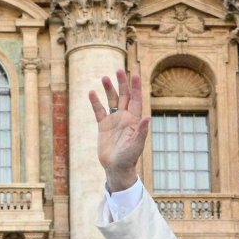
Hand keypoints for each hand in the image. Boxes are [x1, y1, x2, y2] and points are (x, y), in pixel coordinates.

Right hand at [88, 69, 149, 191]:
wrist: (116, 168)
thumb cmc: (129, 158)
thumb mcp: (136, 145)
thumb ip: (141, 131)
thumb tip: (147, 117)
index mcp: (134, 120)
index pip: (135, 100)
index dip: (135, 87)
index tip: (134, 74)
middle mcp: (124, 117)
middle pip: (124, 96)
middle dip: (122, 83)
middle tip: (119, 71)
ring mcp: (114, 121)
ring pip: (111, 101)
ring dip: (109, 89)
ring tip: (104, 78)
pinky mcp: (103, 126)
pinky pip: (99, 111)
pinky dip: (95, 102)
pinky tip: (91, 92)